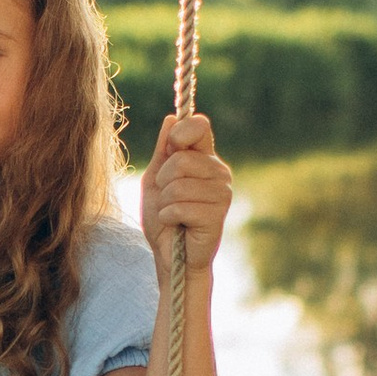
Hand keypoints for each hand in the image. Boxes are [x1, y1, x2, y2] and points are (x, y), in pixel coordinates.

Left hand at [138, 112, 232, 274]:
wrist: (171, 256)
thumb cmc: (163, 217)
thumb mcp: (155, 179)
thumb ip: (163, 151)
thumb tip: (171, 119)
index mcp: (204, 158)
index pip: (199, 125)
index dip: (179, 135)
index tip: (170, 150)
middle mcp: (218, 171)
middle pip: (180, 158)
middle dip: (163, 180)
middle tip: (168, 198)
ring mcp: (222, 192)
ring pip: (178, 184)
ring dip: (165, 202)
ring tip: (174, 213)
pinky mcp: (217, 214)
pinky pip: (180, 206)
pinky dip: (169, 217)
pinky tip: (178, 225)